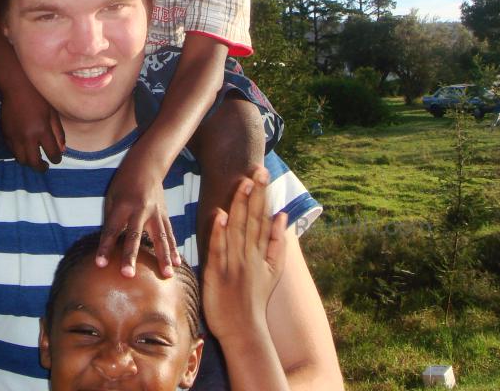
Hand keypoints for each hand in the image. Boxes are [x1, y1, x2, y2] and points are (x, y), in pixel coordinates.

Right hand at [0, 83, 64, 170]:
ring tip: (34, 158)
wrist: (16, 88)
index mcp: (42, 130)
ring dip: (29, 162)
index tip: (56, 159)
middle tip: (45, 166)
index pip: (52, 153)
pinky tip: (25, 148)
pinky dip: (20, 153)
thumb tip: (62, 150)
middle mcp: (28, 137)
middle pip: (34, 163)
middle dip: (41, 168)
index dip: (56, 159)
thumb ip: (58, 133)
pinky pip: (13, 151)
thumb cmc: (38, 98)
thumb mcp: (53, 114)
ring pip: (21, 160)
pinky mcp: (6, 135)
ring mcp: (15, 137)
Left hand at [96, 149, 180, 277]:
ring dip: (163, 258)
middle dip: (130, 256)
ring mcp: (155, 213)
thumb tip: (109, 245)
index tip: (100, 264)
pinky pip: (169, 235)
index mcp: (122, 205)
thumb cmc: (123, 183)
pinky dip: (174, 249)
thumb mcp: (111, 197)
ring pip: (160, 238)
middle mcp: (140, 209)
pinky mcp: (164, 215)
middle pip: (134, 236)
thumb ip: (112, 220)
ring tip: (166, 276)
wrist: (146, 165)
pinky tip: (177, 264)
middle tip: (128, 275)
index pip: (111, 229)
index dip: (105, 247)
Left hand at [203, 167, 287, 341]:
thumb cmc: (255, 299)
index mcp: (260, 252)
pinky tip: (221, 215)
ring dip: (240, 206)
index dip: (263, 195)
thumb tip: (282, 216)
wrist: (245, 330)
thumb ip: (277, 243)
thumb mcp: (273, 271)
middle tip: (258, 170)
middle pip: (252, 219)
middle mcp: (249, 254)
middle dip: (255, 194)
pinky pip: (218, 250)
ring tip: (244, 183)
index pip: (262, 217)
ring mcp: (234, 263)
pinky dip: (219, 233)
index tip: (263, 173)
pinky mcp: (217, 273)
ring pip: (237, 230)